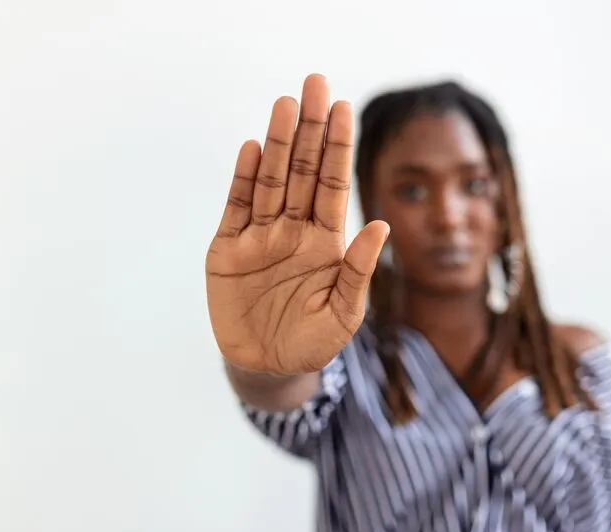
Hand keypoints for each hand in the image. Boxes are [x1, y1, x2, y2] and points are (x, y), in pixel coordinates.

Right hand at [205, 74, 388, 374]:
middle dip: (309, 129)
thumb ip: (359, 271)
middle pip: (302, 171)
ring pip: (270, 181)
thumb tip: (382, 226)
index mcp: (325, 241)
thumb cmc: (313, 342)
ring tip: (285, 105)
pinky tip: (251, 148)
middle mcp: (294, 230)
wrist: (267, 367)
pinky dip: (242, 179)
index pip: (333, 184)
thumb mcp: (343, 313)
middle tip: (314, 84)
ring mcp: (260, 237)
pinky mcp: (228, 250)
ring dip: (276, 144)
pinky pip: (236, 208)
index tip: (343, 108)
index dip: (337, 147)